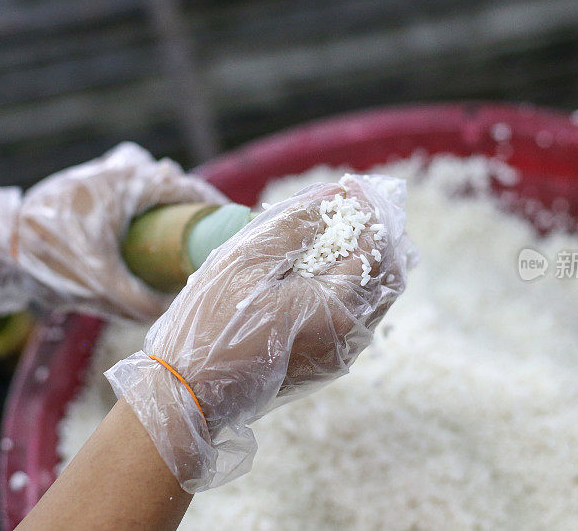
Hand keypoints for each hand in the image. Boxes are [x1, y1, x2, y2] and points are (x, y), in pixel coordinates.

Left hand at [0, 143, 225, 319]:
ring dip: (168, 199)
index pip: (188, 188)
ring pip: (151, 177)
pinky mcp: (90, 180)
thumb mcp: (101, 285)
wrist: (2, 241)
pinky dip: (144, 196)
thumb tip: (174, 312)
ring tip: (178, 230)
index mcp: (132, 183)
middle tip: (205, 236)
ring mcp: (104, 170)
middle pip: (173, 182)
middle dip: (193, 206)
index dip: (215, 207)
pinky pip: (130, 180)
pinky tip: (144, 222)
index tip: (232, 226)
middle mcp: (122, 169)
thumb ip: (138, 303)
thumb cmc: (53, 258)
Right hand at [106, 174, 412, 491]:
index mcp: (339, 308)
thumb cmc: (214, 323)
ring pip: (374, 297)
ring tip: (343, 230)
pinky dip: (351, 284)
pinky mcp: (327, 364)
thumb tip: (333, 197)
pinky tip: (328, 268)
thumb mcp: (248, 259)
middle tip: (354, 205)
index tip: (350, 185)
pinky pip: (356, 316)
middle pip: (386, 273)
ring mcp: (342, 353)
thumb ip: (295, 225)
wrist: (191, 393)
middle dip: (377, 232)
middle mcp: (352, 335)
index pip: (374, 246)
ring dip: (366, 259)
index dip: (366, 208)